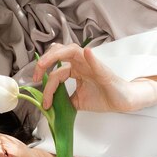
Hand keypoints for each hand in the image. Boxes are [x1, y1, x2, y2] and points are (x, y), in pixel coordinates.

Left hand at [33, 43, 148, 112]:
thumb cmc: (102, 97)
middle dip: (44, 61)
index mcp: (74, 69)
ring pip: (72, 50)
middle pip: (59, 52)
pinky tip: (86, 53)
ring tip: (45, 63)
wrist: (120, 102)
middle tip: (36, 75)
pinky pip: (95, 61)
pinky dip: (90, 57)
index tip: (44, 102)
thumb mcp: (77, 101)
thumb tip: (50, 107)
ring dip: (57, 54)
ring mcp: (91, 64)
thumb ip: (64, 100)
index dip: (46, 85)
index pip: (55, 72)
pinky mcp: (103, 71)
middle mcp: (81, 63)